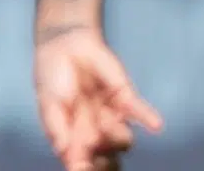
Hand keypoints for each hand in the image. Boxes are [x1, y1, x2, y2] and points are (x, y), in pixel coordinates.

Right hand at [33, 29, 161, 170]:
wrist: (64, 45)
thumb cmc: (52, 78)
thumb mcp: (47, 103)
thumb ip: (56, 127)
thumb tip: (64, 152)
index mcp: (76, 139)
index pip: (85, 164)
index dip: (86, 168)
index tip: (82, 167)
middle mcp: (97, 133)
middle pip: (109, 159)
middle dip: (105, 162)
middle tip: (96, 151)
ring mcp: (113, 117)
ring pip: (124, 141)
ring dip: (116, 137)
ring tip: (103, 122)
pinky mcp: (125, 98)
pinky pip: (138, 112)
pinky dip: (147, 117)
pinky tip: (155, 125)